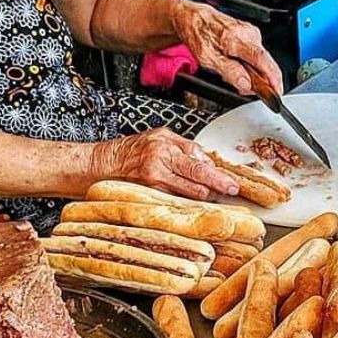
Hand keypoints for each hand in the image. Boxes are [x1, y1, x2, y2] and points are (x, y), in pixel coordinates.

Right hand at [98, 127, 238, 200]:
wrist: (105, 164)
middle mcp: (161, 167)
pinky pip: (176, 201)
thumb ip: (186, 147)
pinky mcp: (150, 197)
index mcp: (165, 149)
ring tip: (208, 192)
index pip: (199, 165)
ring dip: (202, 194)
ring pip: (189, 195)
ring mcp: (155, 184)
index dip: (218, 176)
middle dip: (216, 186)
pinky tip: (190, 198)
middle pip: (197, 181)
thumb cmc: (132, 149)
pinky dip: (187, 200)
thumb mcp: (161, 137)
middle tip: (230, 190)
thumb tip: (207, 159)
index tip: (231, 185)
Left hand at [173, 0, 282, 95]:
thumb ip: (229, 72)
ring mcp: (251, 32)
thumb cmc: (199, 35)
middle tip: (247, 89)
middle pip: (265, 62)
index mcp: (236, 39)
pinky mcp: (251, 33)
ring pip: (261, 60)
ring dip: (255, 72)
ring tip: (237, 74)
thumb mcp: (208, 59)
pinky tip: (239, 64)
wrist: (195, 18)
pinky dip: (252, 64)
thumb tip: (245, 84)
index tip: (277, 91)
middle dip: (261, 80)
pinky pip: (257, 54)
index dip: (272, 77)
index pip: (261, 59)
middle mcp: (247, 33)